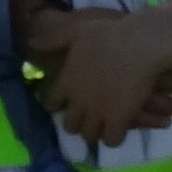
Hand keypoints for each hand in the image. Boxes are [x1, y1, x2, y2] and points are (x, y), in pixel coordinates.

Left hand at [43, 5, 171, 144]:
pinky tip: (119, 128)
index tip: (64, 103)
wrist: (140, 44)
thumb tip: (31, 43)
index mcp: (66, 82)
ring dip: (94, 132)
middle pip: (69, 125)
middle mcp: (78, 102)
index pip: (52, 104)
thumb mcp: (76, 30)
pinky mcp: (118, 120)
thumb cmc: (109, 34)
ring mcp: (98, 113)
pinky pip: (111, 141)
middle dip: (76, 123)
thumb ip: (53, 39)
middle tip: (86, 117)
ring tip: (102, 125)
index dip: (57, 105)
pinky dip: (114, 138)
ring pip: (89, 135)